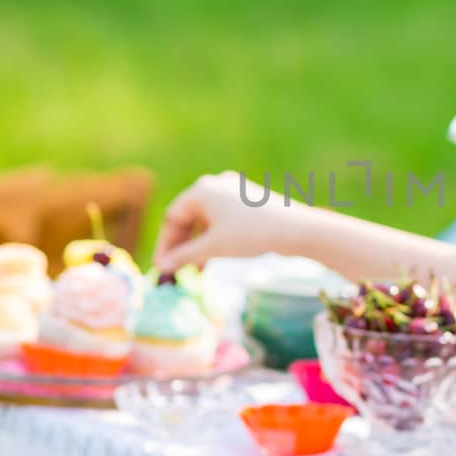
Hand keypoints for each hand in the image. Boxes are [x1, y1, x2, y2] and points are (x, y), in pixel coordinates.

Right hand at [152, 170, 302, 271]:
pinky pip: (221, 220)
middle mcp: (215, 184)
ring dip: (197, 245)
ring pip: (205, 220)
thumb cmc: (249, 235)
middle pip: (187, 217)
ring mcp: (232, 191)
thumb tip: (162, 266)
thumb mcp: (212, 248)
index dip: (165, 244)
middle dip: (180, 245)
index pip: (172, 217)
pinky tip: (212, 259)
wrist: (294, 229)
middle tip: (175, 270)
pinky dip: (213, 238)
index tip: (161, 267)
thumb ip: (183, 256)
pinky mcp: (247, 200)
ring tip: (194, 271)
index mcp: (201, 190)